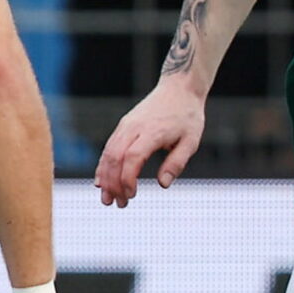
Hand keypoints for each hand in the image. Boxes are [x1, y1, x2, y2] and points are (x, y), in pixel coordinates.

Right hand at [94, 83, 207, 205]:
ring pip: (108, 153)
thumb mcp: (191, 141)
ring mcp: (126, 125)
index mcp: (152, 131)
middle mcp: (134, 127)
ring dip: (105, 178)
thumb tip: (163, 184)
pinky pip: (109, 147)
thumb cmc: (187, 116)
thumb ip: (177, 163)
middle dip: (113, 183)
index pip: (133, 156)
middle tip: (117, 204)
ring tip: (106, 199)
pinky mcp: (123, 126)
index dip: (128, 178)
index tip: (131, 195)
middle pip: (115, 157)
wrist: (179, 88)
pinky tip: (101, 182)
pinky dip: (103, 166)